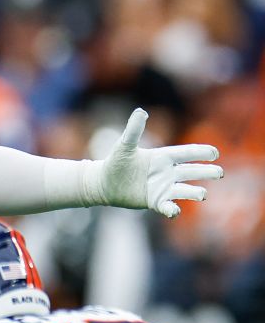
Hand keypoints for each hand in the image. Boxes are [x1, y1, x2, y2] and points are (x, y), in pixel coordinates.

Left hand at [97, 108, 222, 217]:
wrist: (104, 183)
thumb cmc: (115, 162)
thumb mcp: (124, 145)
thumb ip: (134, 130)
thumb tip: (141, 111)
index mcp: (163, 157)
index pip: (186, 153)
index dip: (201, 152)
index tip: (215, 153)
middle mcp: (167, 173)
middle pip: (192, 171)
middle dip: (206, 172)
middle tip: (219, 172)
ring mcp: (163, 188)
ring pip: (184, 191)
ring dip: (194, 193)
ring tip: (202, 194)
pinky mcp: (155, 202)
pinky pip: (168, 206)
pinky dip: (172, 209)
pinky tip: (175, 211)